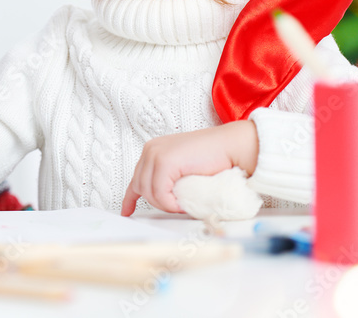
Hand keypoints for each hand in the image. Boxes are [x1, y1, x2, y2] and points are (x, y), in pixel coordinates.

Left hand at [121, 120, 258, 215]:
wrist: (231, 146)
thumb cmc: (214, 158)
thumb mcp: (183, 167)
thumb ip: (169, 177)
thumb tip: (163, 197)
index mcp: (153, 149)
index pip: (136, 177)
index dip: (129, 198)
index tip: (126, 211)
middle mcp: (151, 149)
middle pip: (140, 187)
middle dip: (156, 203)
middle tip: (175, 207)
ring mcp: (156, 154)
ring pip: (148, 192)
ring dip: (165, 204)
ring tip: (182, 204)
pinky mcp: (165, 161)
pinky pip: (159, 193)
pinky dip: (170, 203)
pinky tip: (181, 203)